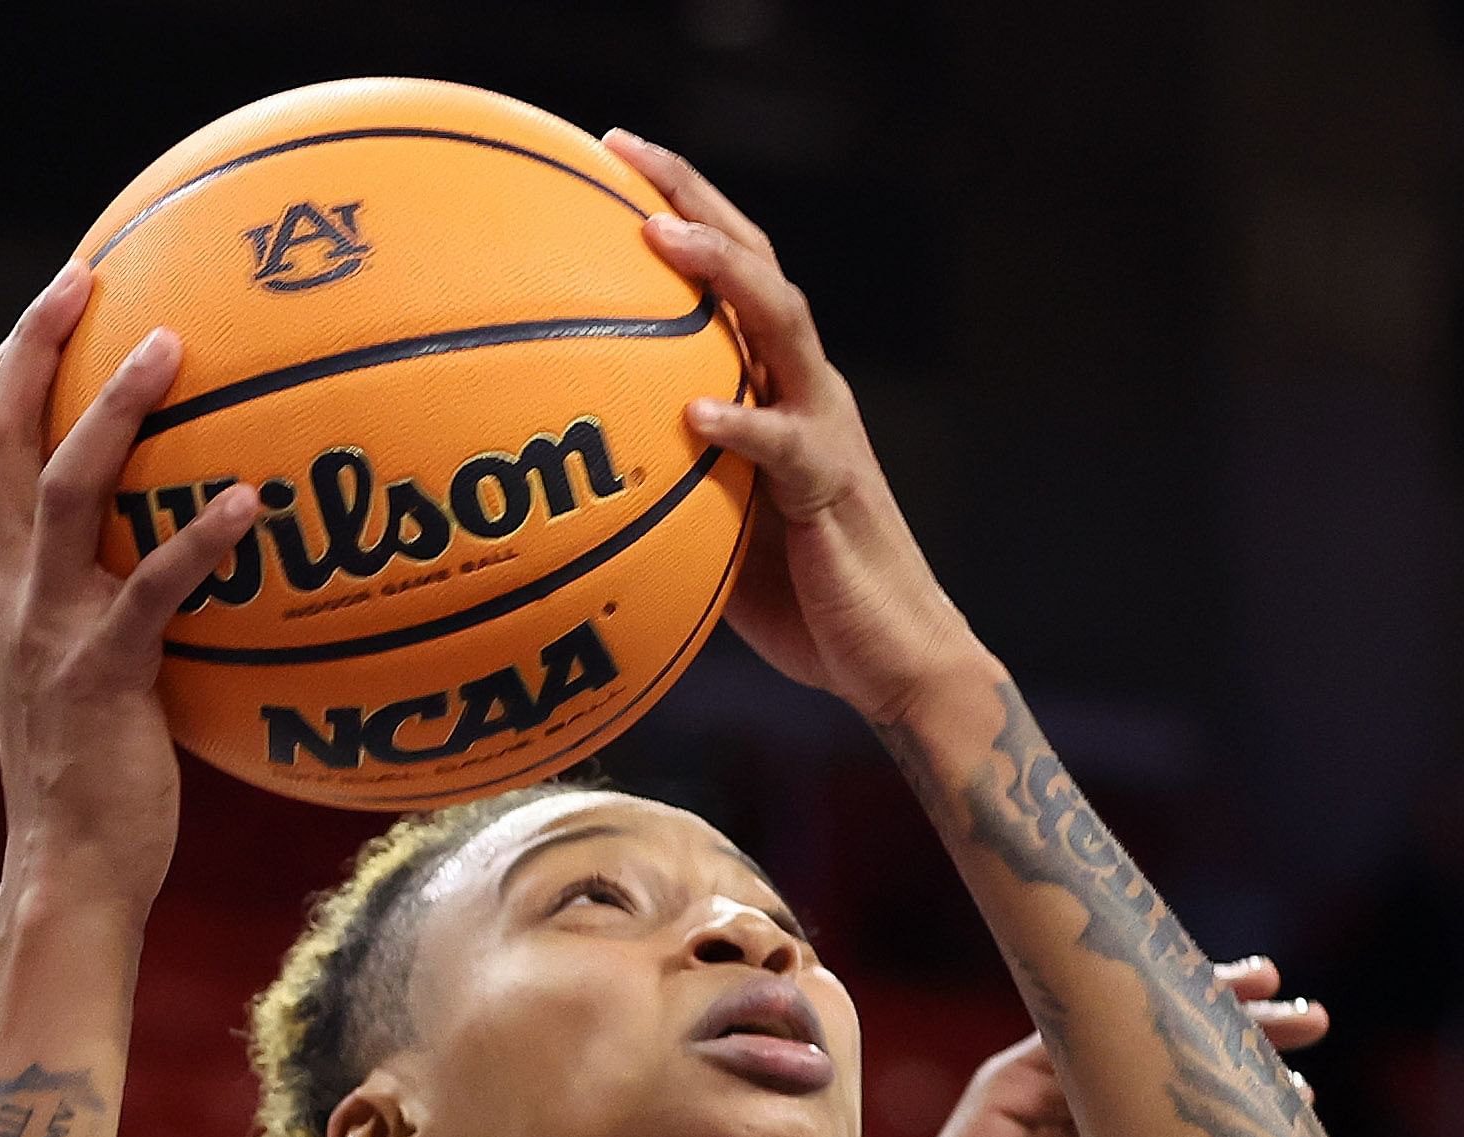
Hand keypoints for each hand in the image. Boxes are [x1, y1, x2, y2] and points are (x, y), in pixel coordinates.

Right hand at [0, 265, 257, 904]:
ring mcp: (50, 630)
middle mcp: (12, 591)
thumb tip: (200, 561)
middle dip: (35, 350)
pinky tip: (248, 502)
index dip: (13, 368)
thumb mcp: (95, 677)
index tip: (56, 298)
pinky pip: (150, 589)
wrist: (70, 870)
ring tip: (171, 350)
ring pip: (67, 490)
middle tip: (86, 277)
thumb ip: (120, 610)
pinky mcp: (102, 676)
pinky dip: (195, 540)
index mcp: (3, 585)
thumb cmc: (101, 783)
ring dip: (116, 413)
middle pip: (2, 439)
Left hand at [604, 132, 989, 728]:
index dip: (682, 208)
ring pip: (783, 324)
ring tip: (663, 238)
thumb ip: (668, 484)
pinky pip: (786, 445)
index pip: (734, 276)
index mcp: (781, 388)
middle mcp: (809, 390)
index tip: (610, 158)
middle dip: (694, 198)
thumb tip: (568, 481)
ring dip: (724, 274)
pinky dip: (743, 422)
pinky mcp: (834, 490)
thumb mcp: (716, 530)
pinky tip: (697, 411)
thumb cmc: (803, 604)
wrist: (895, 662)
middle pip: (757, 265)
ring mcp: (826, 433)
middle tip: (624, 149)